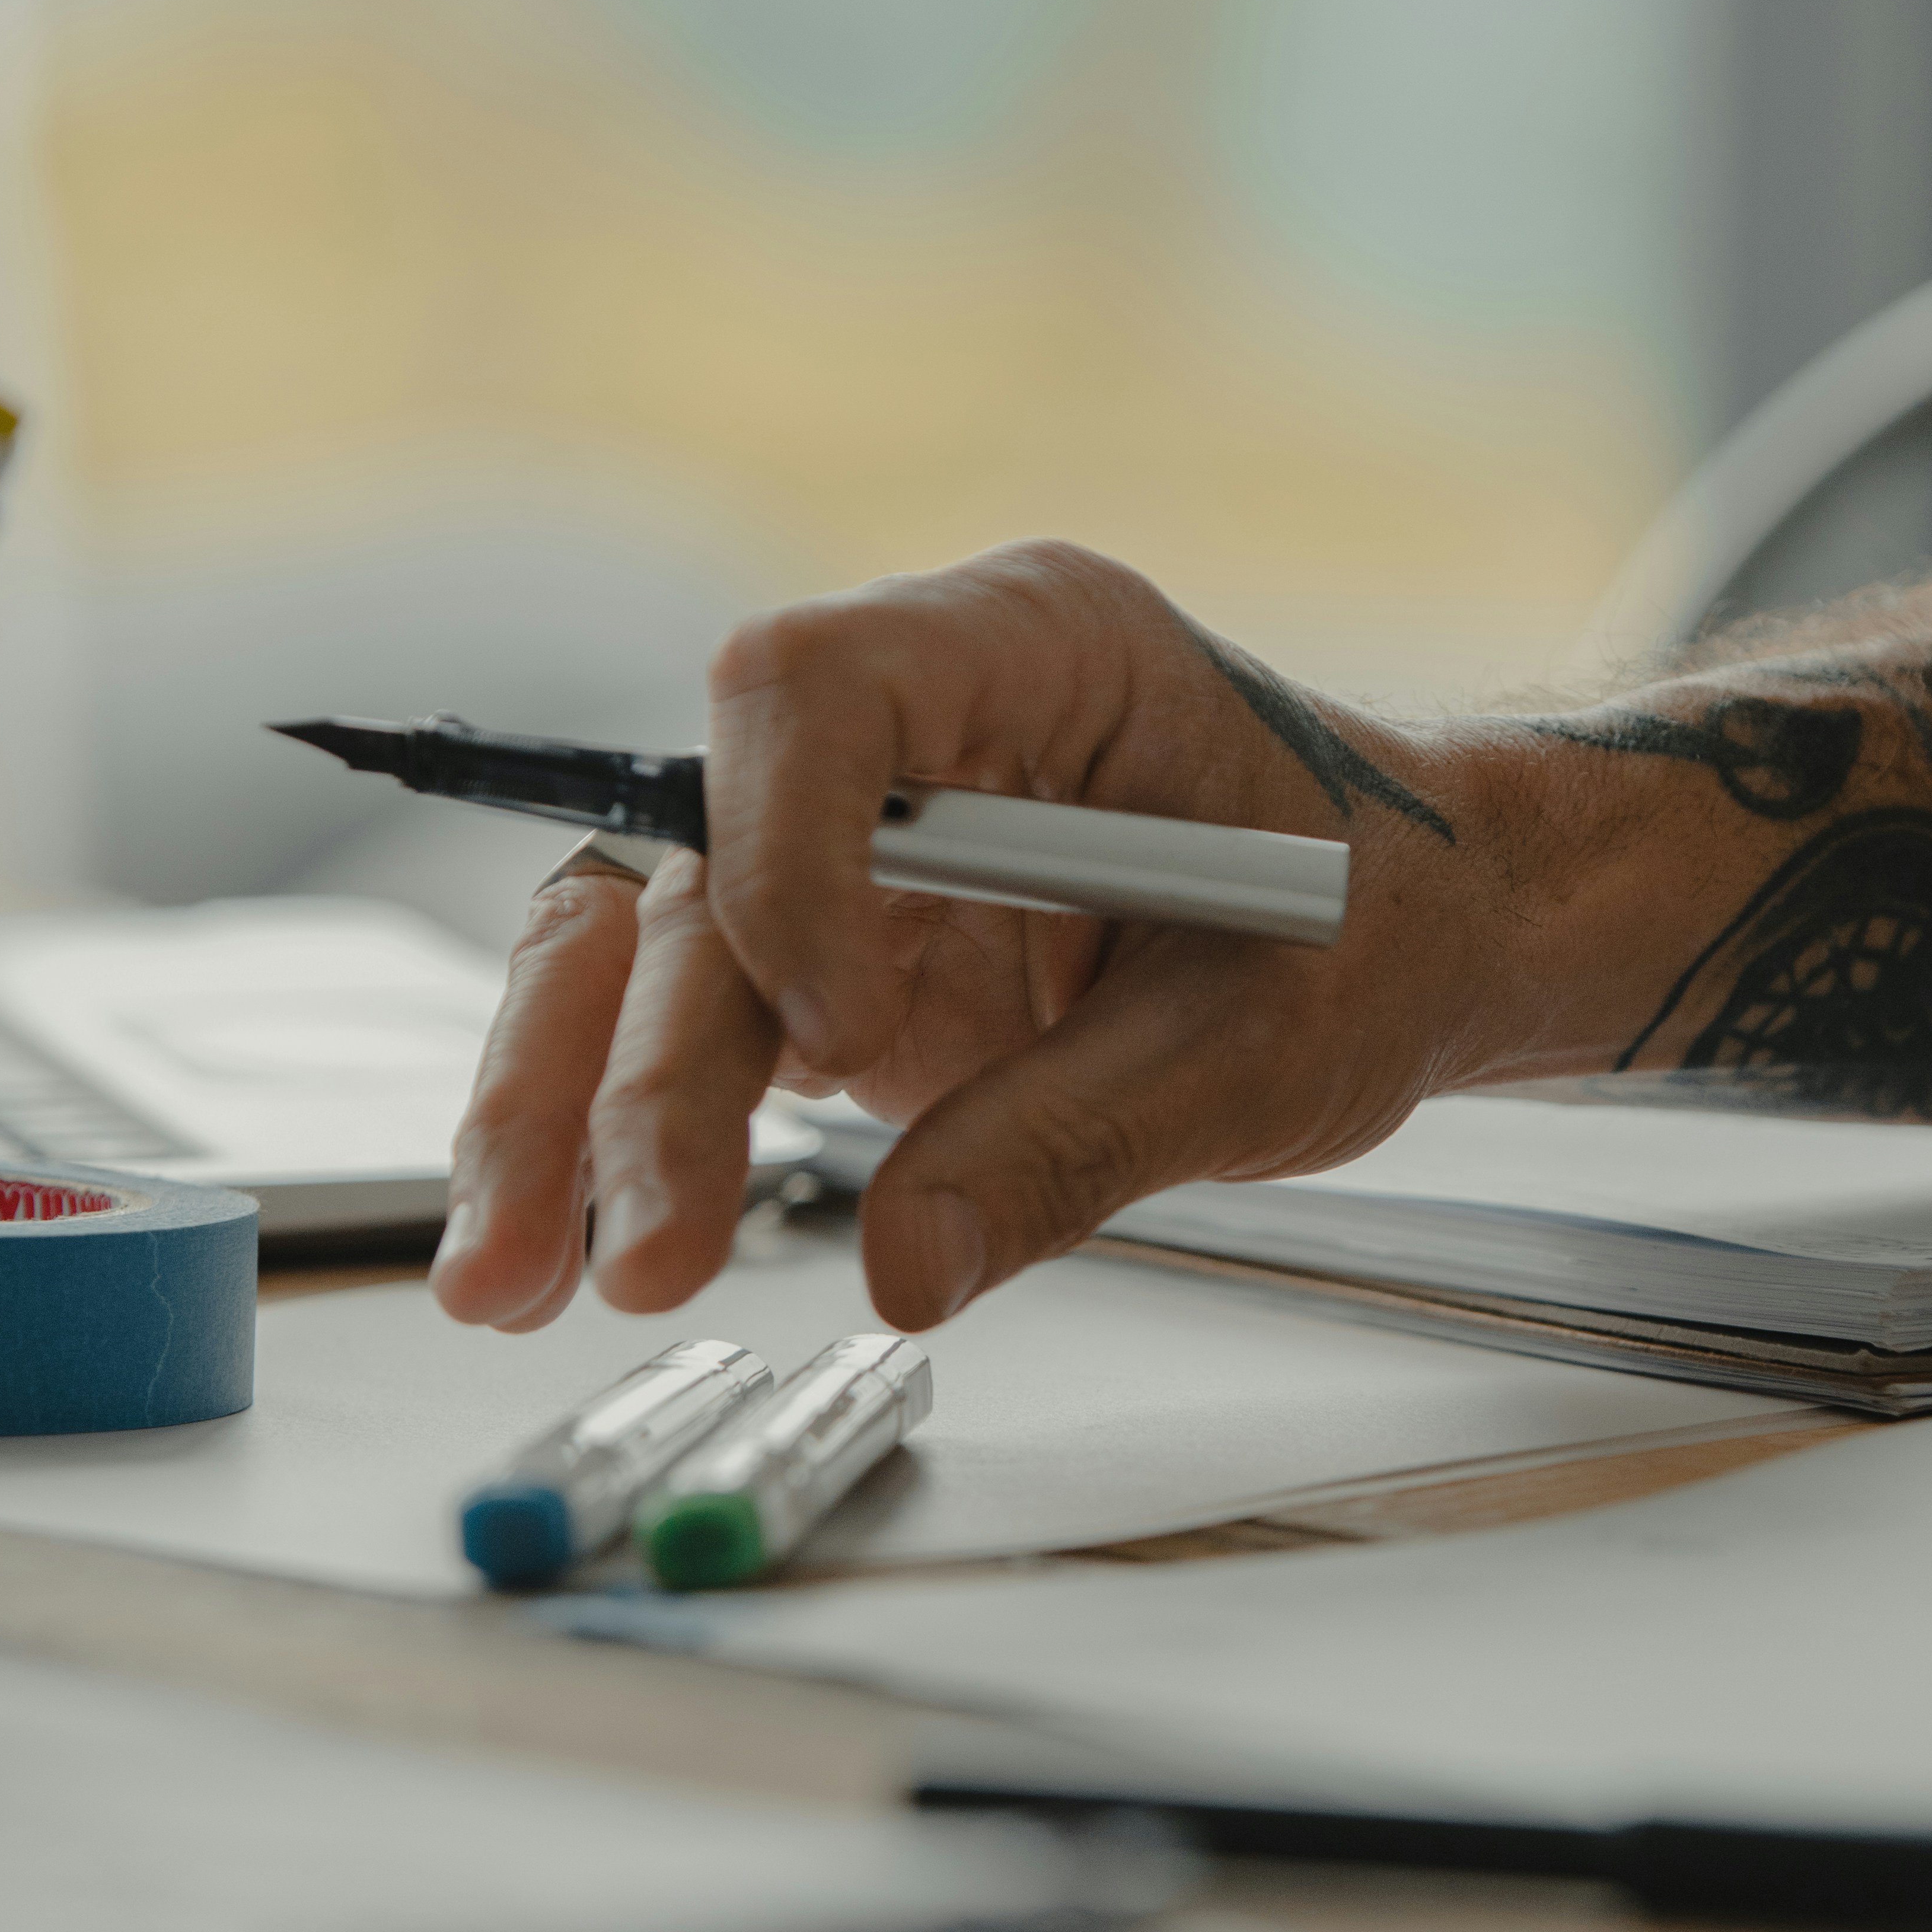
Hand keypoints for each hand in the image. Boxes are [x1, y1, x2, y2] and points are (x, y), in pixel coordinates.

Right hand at [428, 539, 1532, 1335]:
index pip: (812, 689)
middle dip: (627, 1056)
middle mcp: (905, 733)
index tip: (842, 1034)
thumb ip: (1074, 1139)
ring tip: (513, 1282)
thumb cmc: (1374, 922)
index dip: (787, 856)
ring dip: (566, 1113)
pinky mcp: (829, 957)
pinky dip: (619, 1141)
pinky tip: (562, 1253)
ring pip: (644, 947)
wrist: (1418, 930)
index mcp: (1028, 649)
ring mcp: (849, 846)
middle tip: (621, 1245)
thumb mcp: (1265, 1043)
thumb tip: (903, 1264)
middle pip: (690, 852)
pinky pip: (687, 1030)